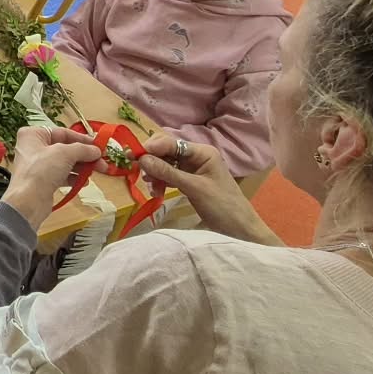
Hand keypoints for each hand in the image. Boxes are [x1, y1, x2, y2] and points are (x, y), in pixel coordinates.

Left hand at [1, 127, 102, 228]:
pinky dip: (73, 177)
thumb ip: (82, 149)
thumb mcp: (65, 153)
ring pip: (65, 163)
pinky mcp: (42, 181)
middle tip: (103, 162)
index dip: (82, 139)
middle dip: (85, 155)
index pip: (62, 133)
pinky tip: (84, 182)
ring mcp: (38, 166)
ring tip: (98, 171)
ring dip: (82, 167)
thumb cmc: (42, 170)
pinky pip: (61, 175)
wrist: (29, 202)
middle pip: (65, 148)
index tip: (99, 145)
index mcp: (33, 135)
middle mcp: (34, 148)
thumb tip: (96, 150)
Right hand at [135, 136, 278, 245]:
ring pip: (165, 164)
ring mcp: (193, 169)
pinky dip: (160, 182)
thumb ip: (168, 172)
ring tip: (152, 188)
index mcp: (202, 152)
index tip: (132, 156)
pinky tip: (157, 191)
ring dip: (155, 174)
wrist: (241, 230)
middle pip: (166, 151)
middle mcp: (196, 157)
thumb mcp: (194, 188)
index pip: (171, 142)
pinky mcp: (189, 182)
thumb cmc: (223, 206)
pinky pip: (169, 176)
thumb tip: (142, 159)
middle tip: (140, 175)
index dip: (151, 147)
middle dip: (152, 161)